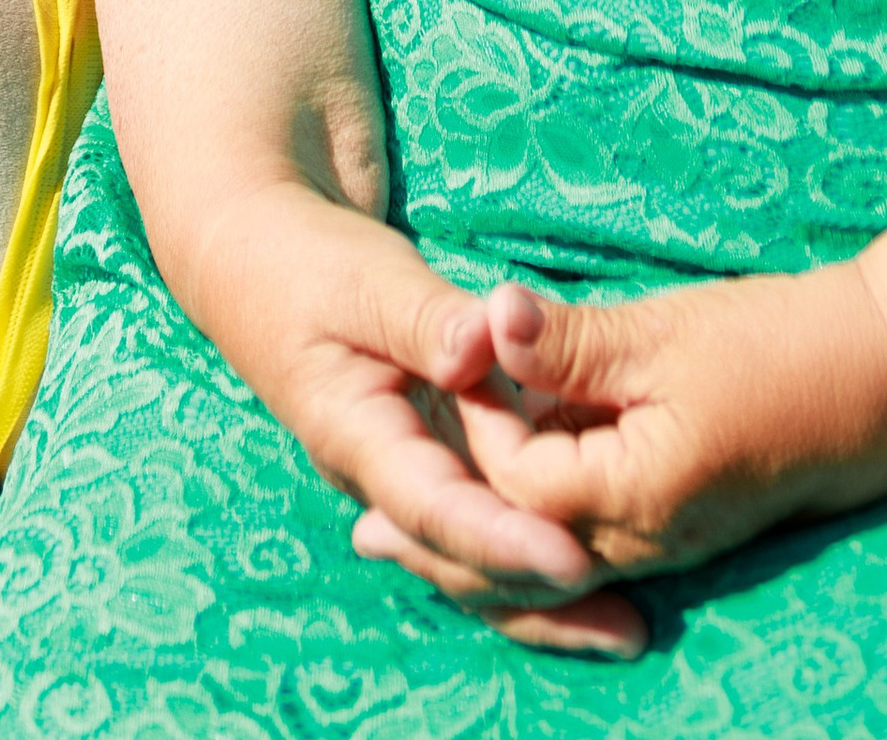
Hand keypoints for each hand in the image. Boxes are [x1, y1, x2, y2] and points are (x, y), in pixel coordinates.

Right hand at [188, 184, 645, 658]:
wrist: (260, 256)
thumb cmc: (309, 263)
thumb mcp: (363, 280)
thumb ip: (423, 318)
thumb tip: (480, 351)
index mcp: (357, 437)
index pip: (435, 507)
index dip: (504, 539)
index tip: (574, 559)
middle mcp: (386, 473)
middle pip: (461, 556)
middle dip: (538, 592)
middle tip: (626, 627)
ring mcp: (411, 467)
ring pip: (476, 551)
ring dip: (544, 587)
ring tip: (626, 629)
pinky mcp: (436, 450)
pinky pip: (485, 512)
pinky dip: (534, 538)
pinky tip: (598, 562)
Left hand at [382, 266, 886, 598]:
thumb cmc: (782, 345)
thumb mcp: (666, 332)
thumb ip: (570, 342)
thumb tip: (485, 320)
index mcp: (636, 494)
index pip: (516, 478)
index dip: (474, 421)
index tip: (441, 366)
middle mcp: (646, 540)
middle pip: (518, 558)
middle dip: (442, 543)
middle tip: (363, 533)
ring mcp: (666, 542)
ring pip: (549, 566)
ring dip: (478, 551)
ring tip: (403, 544)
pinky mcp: (681, 524)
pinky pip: (586, 550)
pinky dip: (533, 539)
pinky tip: (505, 513)